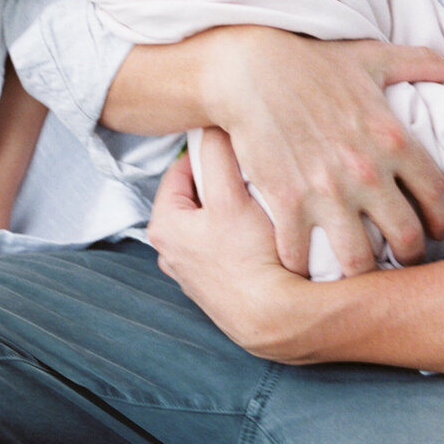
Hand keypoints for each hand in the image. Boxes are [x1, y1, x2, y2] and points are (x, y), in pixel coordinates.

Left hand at [148, 132, 308, 359]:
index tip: (236, 147)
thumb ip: (217, 154)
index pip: (182, 169)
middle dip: (225, 182)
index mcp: (163, 226)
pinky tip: (267, 236)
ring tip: (265, 205)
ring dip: (237, 209)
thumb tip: (213, 124)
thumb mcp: (230, 195)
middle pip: (199, 196)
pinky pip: (230, 248)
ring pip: (216, 222)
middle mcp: (171, 252)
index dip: (210, 153)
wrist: (280, 320)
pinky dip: (244, 237)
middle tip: (254, 176)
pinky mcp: (220, 290)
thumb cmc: (251, 258)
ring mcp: (195, 274)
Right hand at [205, 30, 443, 276]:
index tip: (436, 230)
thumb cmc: (311, 62)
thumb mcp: (371, 57)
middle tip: (401, 260)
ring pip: (360, 260)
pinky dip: (304, 269)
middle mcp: (367, 172)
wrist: (249, 68)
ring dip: (362, 273)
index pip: (438, 197)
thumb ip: (420, 61)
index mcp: (394, 139)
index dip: (443, 221)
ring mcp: (327, 192)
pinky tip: (305, 267)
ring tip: (358, 273)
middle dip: (410, 257)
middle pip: (407, 239)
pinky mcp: (287, 202)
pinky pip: (303, 256)